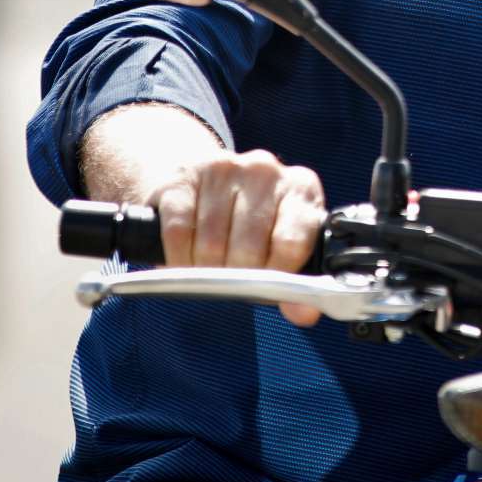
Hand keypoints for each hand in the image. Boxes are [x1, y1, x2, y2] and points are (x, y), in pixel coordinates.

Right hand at [152, 148, 326, 326]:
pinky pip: (178, 231)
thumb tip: (303, 313)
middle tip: (232, 279)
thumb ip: (296, 282)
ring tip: (208, 268)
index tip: (265, 290)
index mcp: (300, 188)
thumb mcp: (283, 246)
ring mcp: (224, 168)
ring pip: (211, 243)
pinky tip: (185, 259)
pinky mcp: (185, 176)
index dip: (276, 276)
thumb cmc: (254, 223)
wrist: (208, 182)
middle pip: (248, 248)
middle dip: (236, 276)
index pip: (291, 243)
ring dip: (204, 270)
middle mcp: (265, 171)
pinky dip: (178, 257)